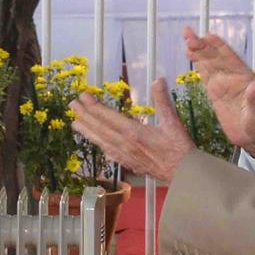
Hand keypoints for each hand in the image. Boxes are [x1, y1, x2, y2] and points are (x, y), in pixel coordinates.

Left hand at [71, 78, 192, 184]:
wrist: (182, 174)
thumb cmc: (179, 148)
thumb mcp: (172, 121)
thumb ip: (162, 100)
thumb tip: (158, 80)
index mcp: (134, 133)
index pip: (108, 117)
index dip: (94, 106)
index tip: (83, 97)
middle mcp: (124, 144)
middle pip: (100, 128)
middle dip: (85, 115)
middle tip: (72, 105)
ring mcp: (124, 155)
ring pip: (101, 141)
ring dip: (87, 131)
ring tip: (75, 122)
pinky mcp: (127, 163)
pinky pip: (108, 152)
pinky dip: (99, 144)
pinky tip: (94, 141)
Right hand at [182, 26, 254, 158]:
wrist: (254, 137)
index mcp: (245, 78)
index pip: (230, 58)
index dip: (219, 46)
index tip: (208, 36)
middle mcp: (234, 77)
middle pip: (216, 56)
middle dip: (203, 45)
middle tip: (189, 34)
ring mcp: (224, 83)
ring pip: (209, 63)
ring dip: (198, 50)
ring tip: (187, 39)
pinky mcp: (216, 92)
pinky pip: (205, 74)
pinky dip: (198, 63)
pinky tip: (190, 54)